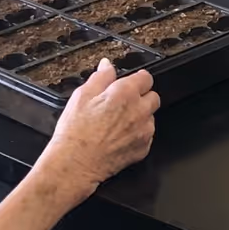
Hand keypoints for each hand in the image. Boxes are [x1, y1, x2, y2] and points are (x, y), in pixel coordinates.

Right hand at [39, 64, 161, 201]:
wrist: (75, 164)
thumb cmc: (76, 132)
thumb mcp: (81, 96)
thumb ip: (100, 77)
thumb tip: (107, 65)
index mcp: (125, 93)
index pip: (146, 78)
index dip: (138, 79)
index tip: (131, 82)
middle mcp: (139, 111)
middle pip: (153, 97)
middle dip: (142, 97)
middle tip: (123, 103)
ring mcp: (143, 131)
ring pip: (151, 117)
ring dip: (140, 117)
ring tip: (118, 123)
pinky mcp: (143, 149)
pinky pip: (146, 136)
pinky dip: (137, 135)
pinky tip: (120, 137)